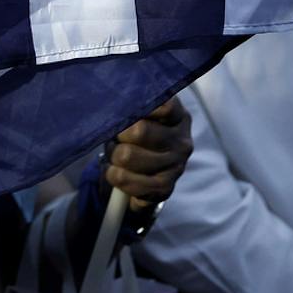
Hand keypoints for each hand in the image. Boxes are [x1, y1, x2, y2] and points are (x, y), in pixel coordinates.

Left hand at [104, 95, 190, 211]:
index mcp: (178, 116)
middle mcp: (182, 141)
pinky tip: (114, 171)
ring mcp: (176, 165)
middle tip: (115, 137)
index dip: (137, 108)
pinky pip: (130, 182)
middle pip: (139, 131)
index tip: (125, 112)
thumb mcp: (138, 112)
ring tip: (114, 153)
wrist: (144, 168)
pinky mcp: (166, 187)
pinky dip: (115, 176)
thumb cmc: (136, 130)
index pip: (164, 106)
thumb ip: (131, 105)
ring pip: (128, 156)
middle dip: (118, 134)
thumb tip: (110, 107)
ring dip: (113, 155)